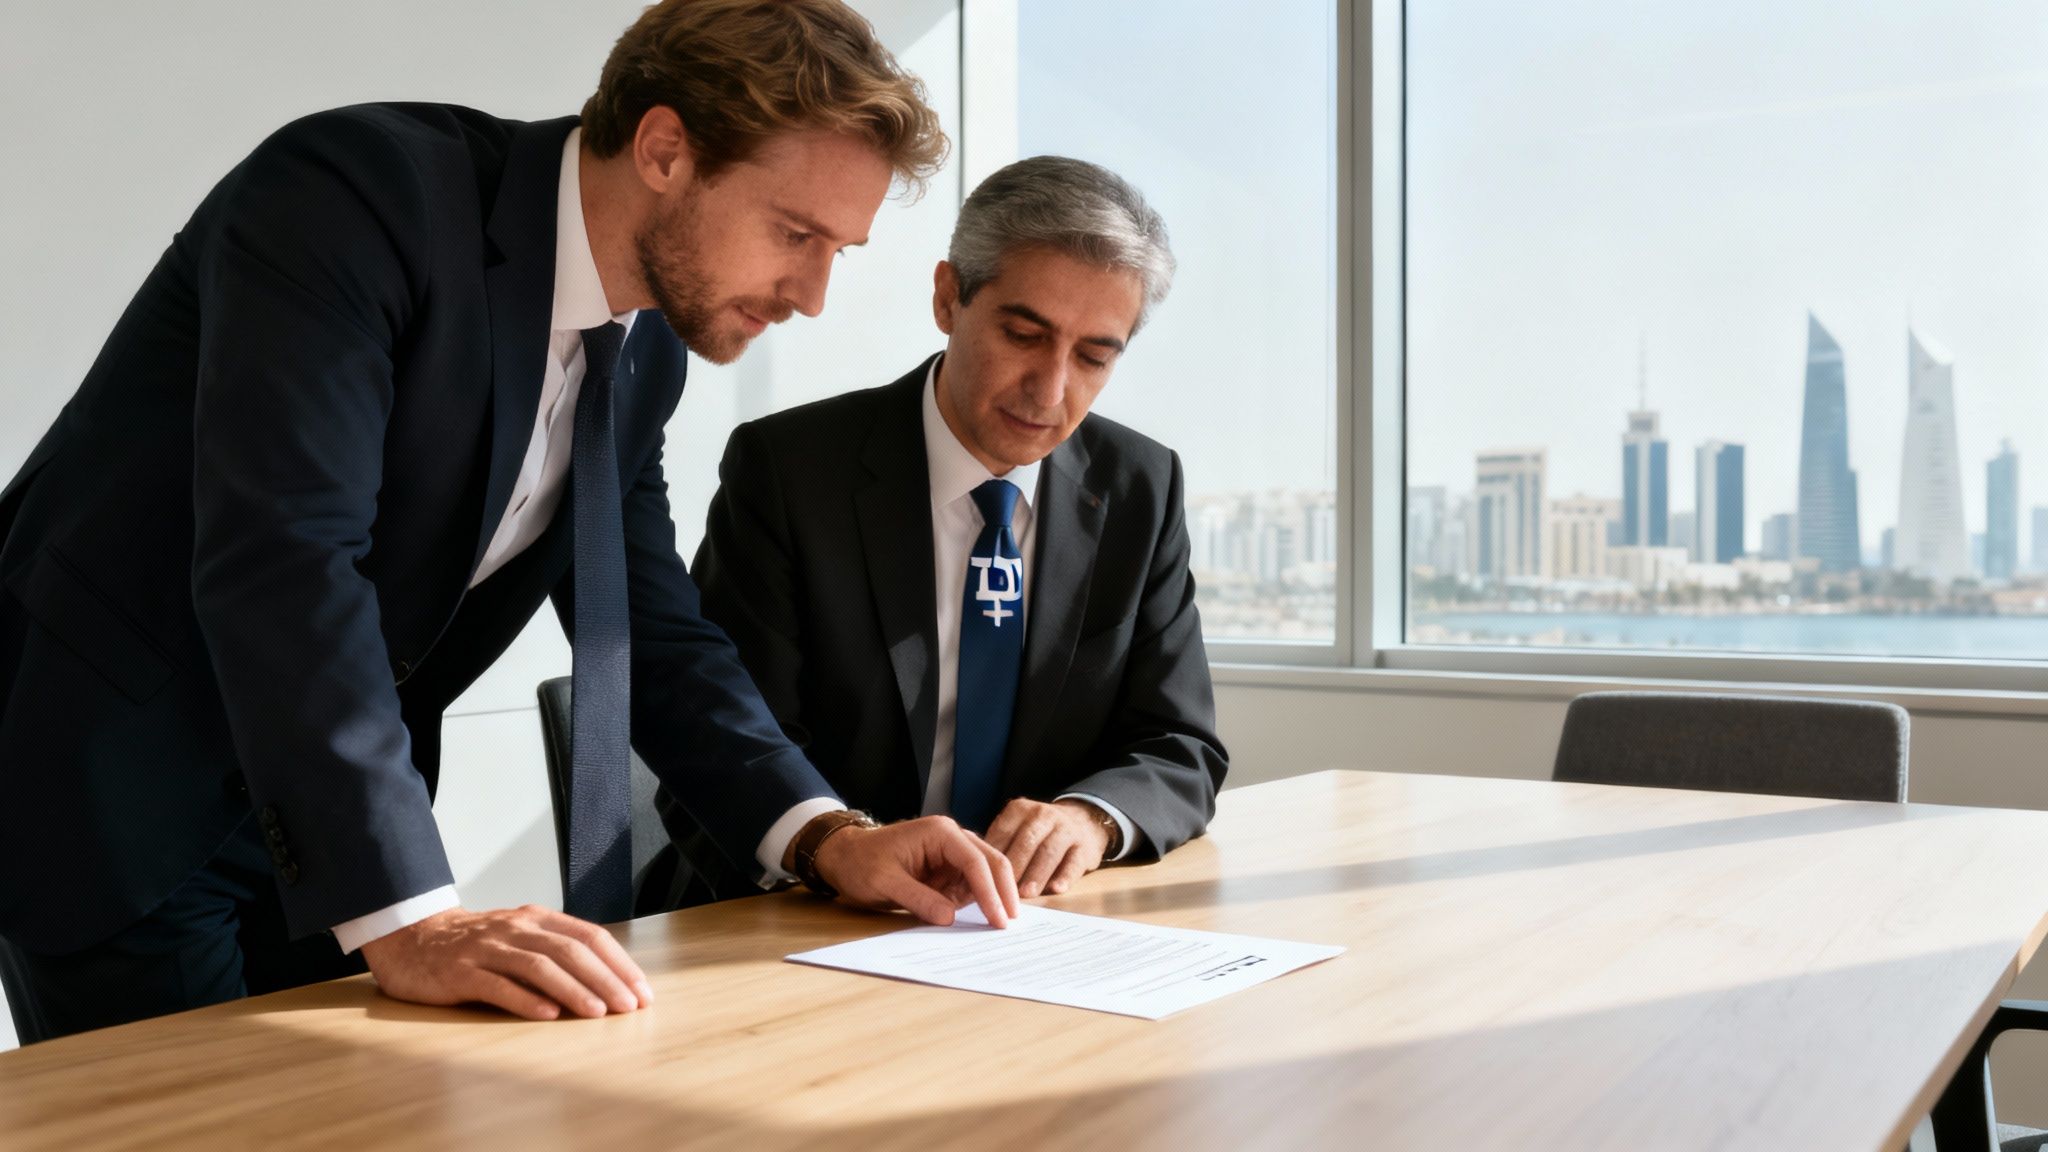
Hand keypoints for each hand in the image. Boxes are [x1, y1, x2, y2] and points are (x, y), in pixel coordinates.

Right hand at [358, 905, 652, 1020]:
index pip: (589, 936)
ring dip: (574, 990)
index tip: (642, 992)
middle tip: (630, 1007)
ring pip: (539, 965)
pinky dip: (525, 1000)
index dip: (619, 964)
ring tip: (598, 1013)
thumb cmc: (476, 947)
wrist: (411, 940)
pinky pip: (496, 985)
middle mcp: (516, 928)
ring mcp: (486, 948)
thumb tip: (608, 984)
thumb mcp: (520, 938)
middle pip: (570, 951)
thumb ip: (555, 952)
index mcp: (536, 918)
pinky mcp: (460, 971)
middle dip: (606, 979)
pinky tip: (547, 1015)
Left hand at [811, 815, 1020, 926]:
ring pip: (983, 875)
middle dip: (1002, 892)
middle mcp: (951, 838)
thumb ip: (918, 899)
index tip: (999, 918)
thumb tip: (950, 918)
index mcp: (939, 832)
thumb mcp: (885, 883)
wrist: (844, 857)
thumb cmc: (860, 863)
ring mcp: (950, 853)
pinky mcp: (946, 869)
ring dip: (988, 898)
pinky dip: (974, 902)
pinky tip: (974, 916)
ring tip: (992, 924)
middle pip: (989, 862)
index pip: (974, 861)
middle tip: (1010, 922)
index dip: (990, 891)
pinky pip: (968, 886)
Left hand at [985, 798, 1111, 898]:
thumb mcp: (1017, 829)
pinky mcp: (1085, 846)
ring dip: (1036, 874)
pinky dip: (1065, 876)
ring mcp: (1066, 829)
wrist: (1083, 819)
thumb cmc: (1038, 833)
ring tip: (1025, 894)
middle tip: (1001, 890)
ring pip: (1049, 851)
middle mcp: (1043, 815)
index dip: (990, 858)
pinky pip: (1074, 862)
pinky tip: (1056, 889)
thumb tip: (971, 878)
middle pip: (1026, 842)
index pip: (1002, 833)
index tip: (979, 880)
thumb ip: (997, 848)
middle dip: (1014, 867)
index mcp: (1019, 810)